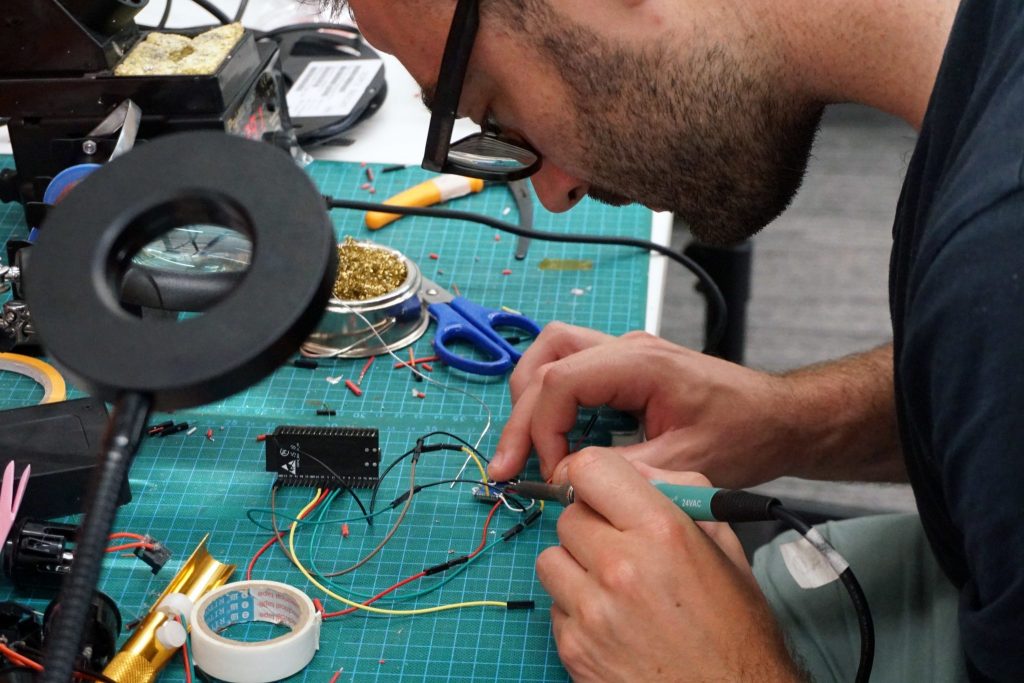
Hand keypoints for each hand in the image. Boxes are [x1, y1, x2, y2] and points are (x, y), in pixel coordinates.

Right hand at [490, 322, 799, 486]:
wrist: (779, 419)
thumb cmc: (745, 434)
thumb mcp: (685, 464)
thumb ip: (621, 470)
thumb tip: (565, 479)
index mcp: (641, 362)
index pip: (561, 380)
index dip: (541, 429)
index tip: (549, 474)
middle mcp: (626, 348)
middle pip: (545, 357)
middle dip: (521, 413)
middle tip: (509, 464)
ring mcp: (624, 354)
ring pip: (552, 356)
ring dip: (532, 401)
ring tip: (526, 450)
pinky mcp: (625, 369)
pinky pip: (572, 373)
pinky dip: (553, 403)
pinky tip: (556, 441)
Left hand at [536, 450, 799, 681]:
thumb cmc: (735, 628)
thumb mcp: (724, 545)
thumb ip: (679, 492)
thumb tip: (633, 467)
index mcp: (662, 531)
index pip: (589, 468)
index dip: (593, 476)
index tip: (602, 490)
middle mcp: (620, 567)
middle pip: (567, 514)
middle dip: (591, 525)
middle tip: (620, 546)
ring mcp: (592, 611)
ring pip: (550, 557)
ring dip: (576, 566)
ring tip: (614, 586)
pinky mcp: (574, 647)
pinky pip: (554, 604)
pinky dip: (576, 608)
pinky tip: (613, 621)